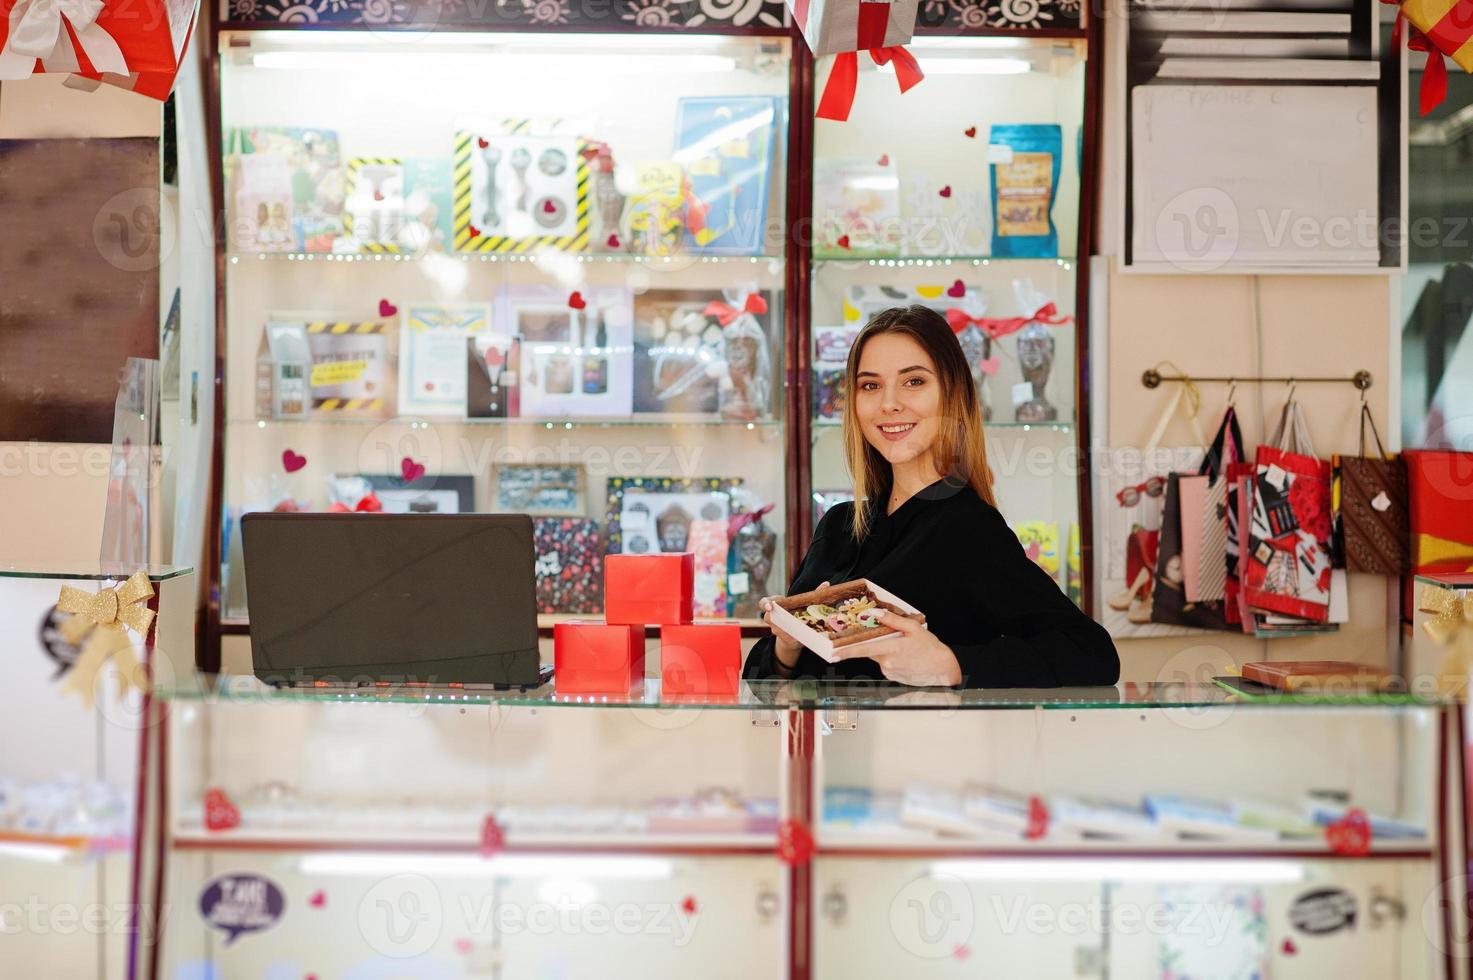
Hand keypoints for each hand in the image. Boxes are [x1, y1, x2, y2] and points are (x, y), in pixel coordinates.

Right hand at [759, 582, 828, 669]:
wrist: (795, 636)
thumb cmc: (799, 615)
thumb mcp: (804, 603)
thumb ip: (814, 594)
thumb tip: (826, 584)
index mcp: (776, 605)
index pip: (764, 602)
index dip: (765, 604)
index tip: (770, 606)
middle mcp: (773, 617)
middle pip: (769, 616)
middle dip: (773, 616)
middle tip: (780, 616)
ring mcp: (776, 628)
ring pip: (778, 626)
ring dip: (787, 625)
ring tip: (799, 625)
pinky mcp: (783, 637)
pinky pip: (786, 634)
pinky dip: (794, 633)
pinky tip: (802, 633)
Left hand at [835, 609, 960, 686]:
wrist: (942, 669)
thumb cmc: (930, 648)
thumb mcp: (913, 628)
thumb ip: (893, 620)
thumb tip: (876, 613)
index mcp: (891, 649)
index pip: (862, 650)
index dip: (846, 652)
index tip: (833, 654)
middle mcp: (887, 662)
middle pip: (870, 650)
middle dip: (874, 642)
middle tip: (891, 639)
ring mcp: (889, 671)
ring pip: (879, 657)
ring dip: (885, 650)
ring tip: (904, 648)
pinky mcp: (893, 677)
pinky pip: (886, 664)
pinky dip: (891, 658)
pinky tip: (905, 656)